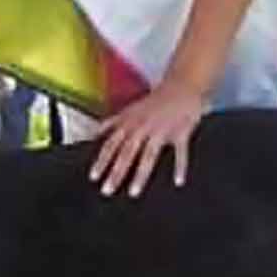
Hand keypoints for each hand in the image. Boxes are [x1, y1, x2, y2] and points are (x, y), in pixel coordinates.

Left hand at [89, 78, 207, 197]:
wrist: (182, 84)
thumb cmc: (155, 100)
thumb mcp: (130, 109)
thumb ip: (112, 122)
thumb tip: (95, 133)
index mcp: (130, 122)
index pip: (111, 144)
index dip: (101, 160)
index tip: (93, 177)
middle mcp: (143, 127)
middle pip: (126, 153)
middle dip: (116, 172)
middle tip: (107, 190)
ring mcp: (162, 130)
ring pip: (149, 155)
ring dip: (140, 174)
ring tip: (134, 192)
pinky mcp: (181, 132)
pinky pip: (180, 152)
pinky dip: (180, 167)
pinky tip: (178, 181)